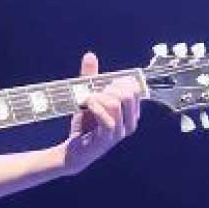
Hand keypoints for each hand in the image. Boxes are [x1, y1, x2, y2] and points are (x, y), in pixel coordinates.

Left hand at [62, 51, 141, 174]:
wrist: (73, 151)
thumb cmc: (84, 125)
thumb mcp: (88, 98)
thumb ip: (90, 78)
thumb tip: (90, 55)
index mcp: (130, 111)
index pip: (135, 88)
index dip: (119, 81)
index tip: (103, 85)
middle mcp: (130, 121)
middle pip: (128, 93)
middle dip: (109, 88)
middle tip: (93, 94)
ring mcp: (120, 131)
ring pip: (116, 103)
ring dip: (98, 97)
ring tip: (86, 100)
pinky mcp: (108, 138)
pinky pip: (107, 118)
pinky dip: (95, 106)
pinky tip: (85, 105)